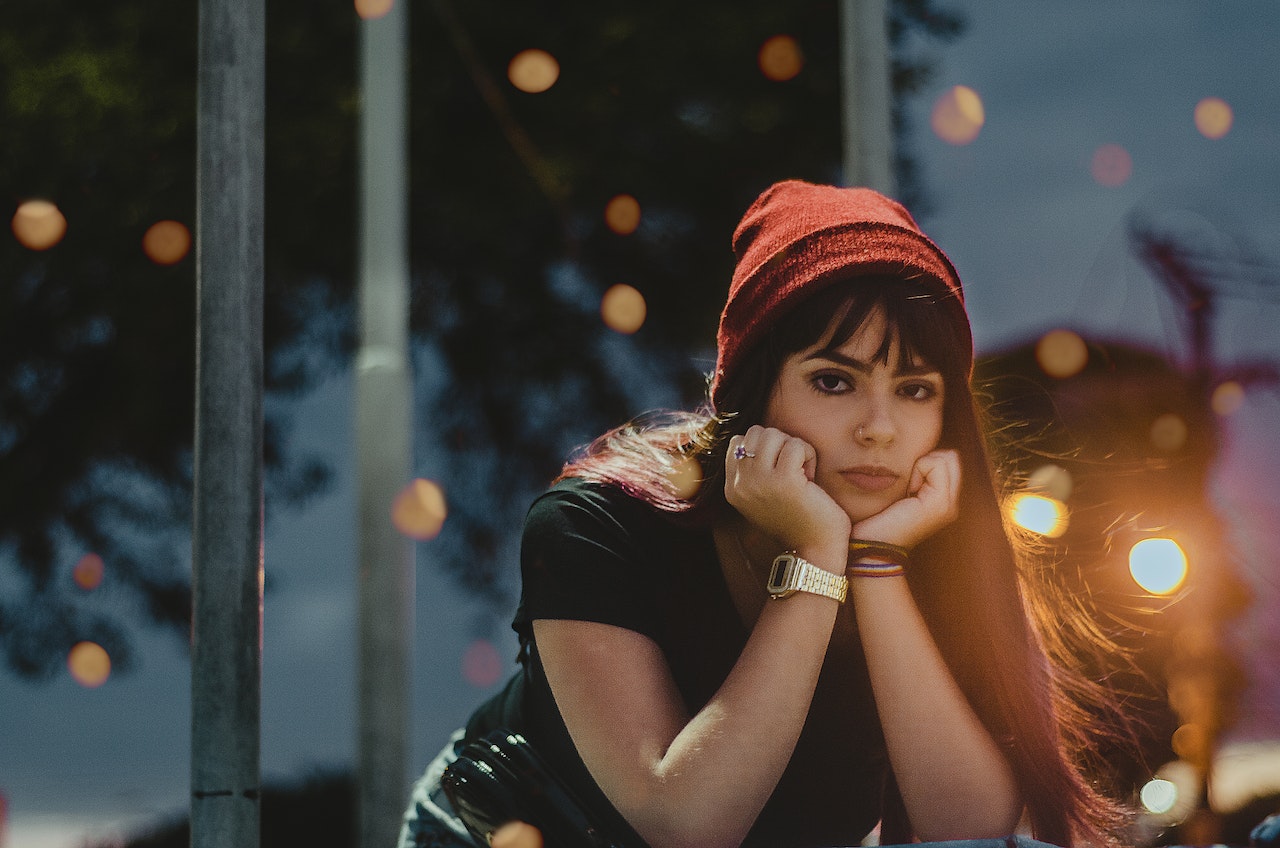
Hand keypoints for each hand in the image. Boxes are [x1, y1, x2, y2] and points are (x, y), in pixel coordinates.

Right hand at [725, 426, 850, 554]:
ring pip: (774, 435)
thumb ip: (753, 471)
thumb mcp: (762, 495)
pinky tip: (811, 478)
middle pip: (757, 433)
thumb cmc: (796, 520)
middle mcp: (740, 484)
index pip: (738, 441)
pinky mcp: (785, 480)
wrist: (813, 551)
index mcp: (732, 488)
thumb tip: (756, 436)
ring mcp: (760, 481)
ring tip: (801, 473)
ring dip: (794, 448)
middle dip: (779, 444)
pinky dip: (809, 455)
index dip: (764, 447)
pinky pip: (797, 445)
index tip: (778, 471)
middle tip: (792, 470)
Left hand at [852, 449, 959, 549]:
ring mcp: (949, 505)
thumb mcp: (897, 492)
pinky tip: (907, 492)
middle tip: (907, 486)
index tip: (905, 485)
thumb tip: (917, 454)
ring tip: (907, 490)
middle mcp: (951, 503)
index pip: (947, 459)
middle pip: (950, 457)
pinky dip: (918, 469)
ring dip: (921, 466)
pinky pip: (936, 464)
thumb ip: (912, 475)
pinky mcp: (940, 504)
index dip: (924, 462)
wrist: (871, 548)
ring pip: (946, 458)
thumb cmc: (875, 519)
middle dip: (926, 462)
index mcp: (941, 500)